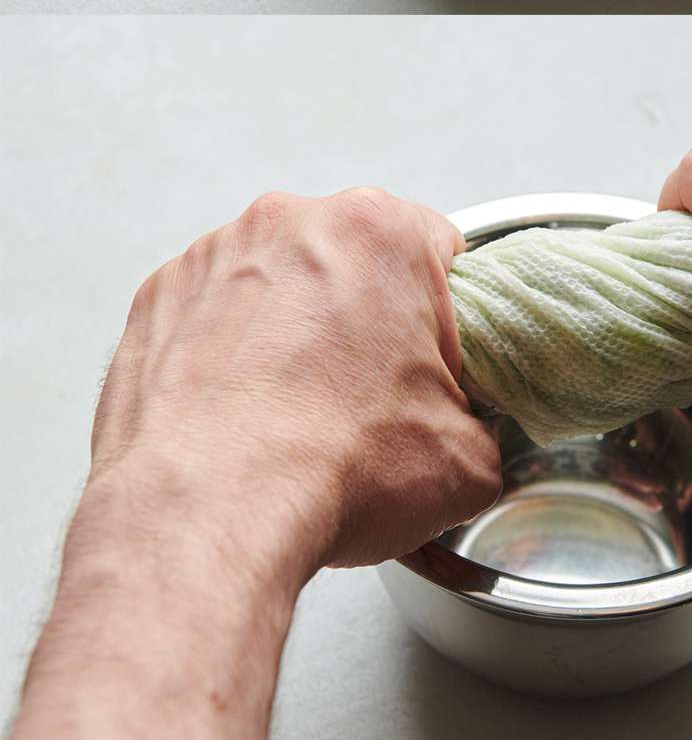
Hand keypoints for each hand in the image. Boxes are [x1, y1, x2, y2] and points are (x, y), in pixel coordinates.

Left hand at [3, 189, 499, 739]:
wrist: (204, 518)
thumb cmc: (330, 472)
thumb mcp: (465, 466)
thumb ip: (486, 432)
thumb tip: (474, 443)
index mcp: (381, 232)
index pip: (439, 249)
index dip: (445, 314)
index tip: (433, 363)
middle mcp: (293, 222)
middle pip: (352, 257)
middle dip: (363, 315)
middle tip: (366, 397)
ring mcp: (215, 255)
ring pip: (277, 281)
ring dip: (290, 329)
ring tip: (292, 414)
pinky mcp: (157, 298)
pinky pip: (209, 313)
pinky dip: (223, 351)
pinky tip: (236, 414)